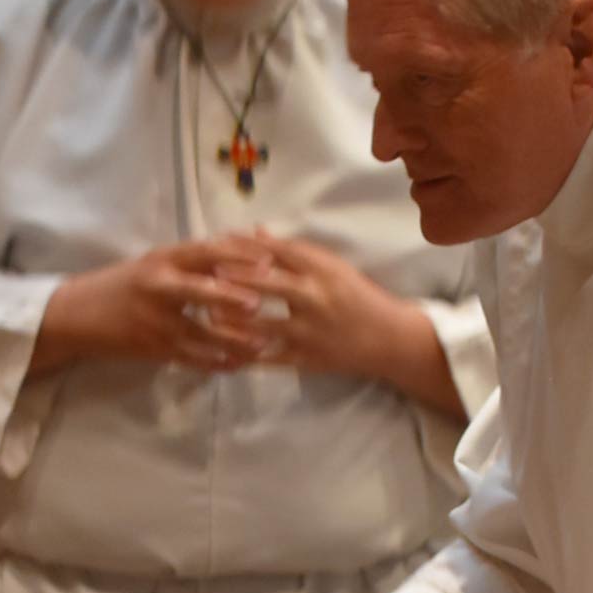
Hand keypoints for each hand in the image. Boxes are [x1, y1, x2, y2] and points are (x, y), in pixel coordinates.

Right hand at [40, 239, 277, 374]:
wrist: (77, 315)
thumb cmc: (124, 285)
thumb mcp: (155, 263)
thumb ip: (193, 261)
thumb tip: (244, 251)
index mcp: (163, 259)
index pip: (205, 252)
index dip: (238, 255)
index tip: (269, 260)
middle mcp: (158, 287)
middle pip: (199, 291)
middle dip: (231, 299)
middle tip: (261, 305)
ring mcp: (154, 321)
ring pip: (199, 333)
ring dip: (232, 341)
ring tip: (262, 346)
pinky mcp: (152, 349)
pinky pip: (190, 359)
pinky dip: (215, 364)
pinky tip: (236, 366)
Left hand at [219, 234, 418, 383]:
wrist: (388, 339)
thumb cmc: (357, 297)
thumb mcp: (331, 267)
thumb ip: (293, 253)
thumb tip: (256, 233)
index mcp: (322, 270)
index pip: (278, 252)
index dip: (245, 246)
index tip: (219, 241)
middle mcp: (315, 297)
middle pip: (266, 283)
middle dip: (232, 277)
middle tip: (204, 272)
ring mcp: (310, 331)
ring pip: (262, 323)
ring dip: (231, 319)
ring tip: (207, 312)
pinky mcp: (307, 358)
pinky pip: (270, 358)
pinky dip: (246, 355)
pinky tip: (224, 350)